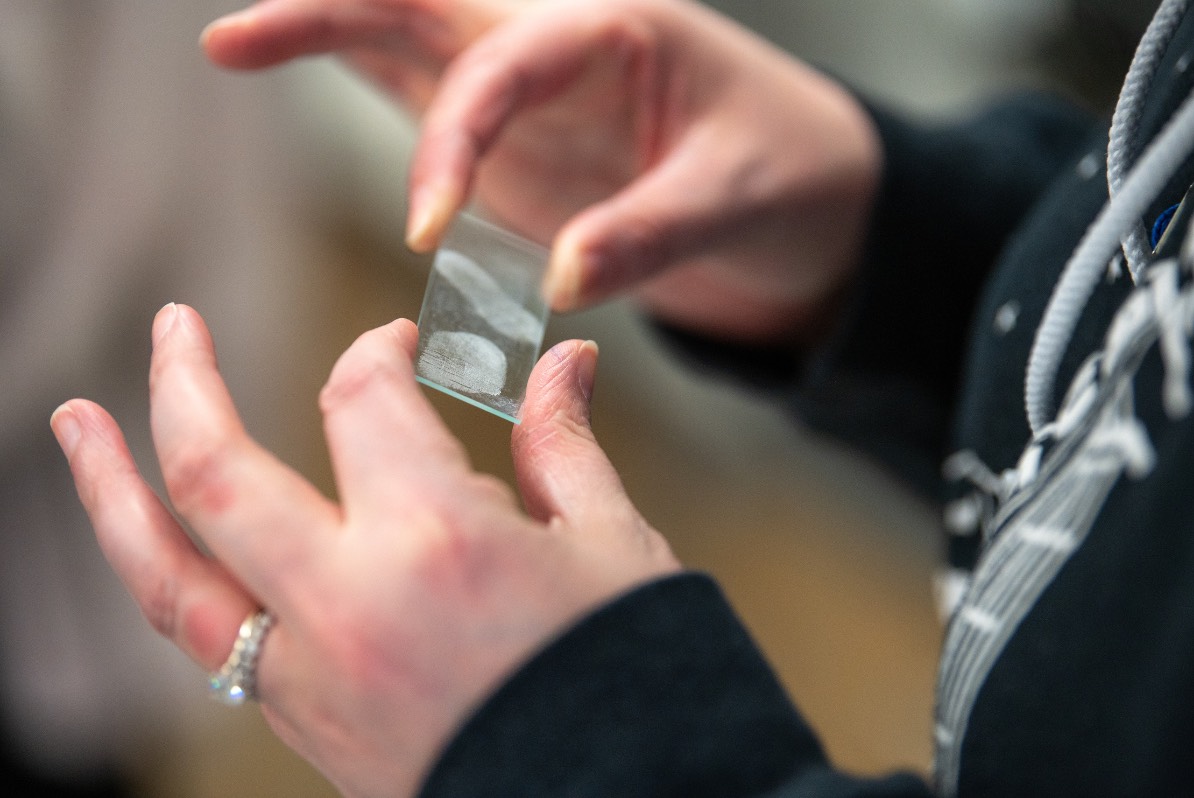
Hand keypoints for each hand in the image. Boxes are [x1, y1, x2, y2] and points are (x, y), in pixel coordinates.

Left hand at [52, 303, 679, 797]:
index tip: (400, 343)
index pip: (364, 400)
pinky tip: (166, 539)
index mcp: (436, 541)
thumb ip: (565, 444)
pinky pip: (208, 639)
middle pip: (216, 471)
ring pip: (169, 574)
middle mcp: (349, 603)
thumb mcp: (613, 547)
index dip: (380, 350)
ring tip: (78, 419)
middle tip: (178, 321)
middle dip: (185, 380)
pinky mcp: (308, 726)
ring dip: (113, 488)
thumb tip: (566, 361)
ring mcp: (311, 676)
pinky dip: (172, 575)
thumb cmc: (635, 681)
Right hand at [202, 0, 881, 342]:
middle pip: (425, 4)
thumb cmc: (789, 175)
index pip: (499, 68)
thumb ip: (648, 234)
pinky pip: (428, 94)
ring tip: (230, 45)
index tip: (427, 236)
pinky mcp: (516, 132)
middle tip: (230, 40)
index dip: (452, 147)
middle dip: (331, 13)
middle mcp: (557, 41)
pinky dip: (363, 74)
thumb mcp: (737, 201)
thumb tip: (552, 284)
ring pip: (410, 37)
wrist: (806, 189)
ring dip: (326, 33)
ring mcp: (529, 86)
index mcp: (614, 32)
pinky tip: (302, 62)